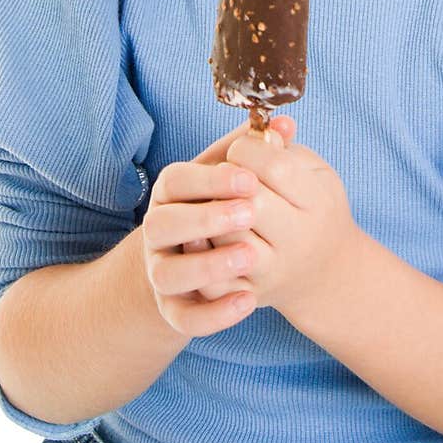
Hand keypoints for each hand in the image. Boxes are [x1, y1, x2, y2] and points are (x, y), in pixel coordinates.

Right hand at [141, 119, 266, 336]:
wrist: (205, 258)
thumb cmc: (225, 205)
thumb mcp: (234, 177)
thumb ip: (254, 149)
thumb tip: (285, 125)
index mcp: (170, 193)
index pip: (176, 180)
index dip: (210, 179)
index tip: (248, 178)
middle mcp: (157, 231)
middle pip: (163, 224)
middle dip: (206, 218)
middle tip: (249, 213)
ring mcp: (161, 271)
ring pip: (168, 274)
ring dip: (207, 265)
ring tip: (249, 257)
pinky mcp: (174, 308)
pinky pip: (185, 317)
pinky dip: (214, 314)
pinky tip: (249, 301)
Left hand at [199, 123, 361, 319]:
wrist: (325, 272)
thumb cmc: (313, 207)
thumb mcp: (312, 171)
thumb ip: (285, 148)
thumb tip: (267, 126)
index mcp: (317, 203)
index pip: (275, 168)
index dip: (249, 149)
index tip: (242, 149)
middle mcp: (298, 242)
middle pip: (250, 205)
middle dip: (227, 180)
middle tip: (224, 174)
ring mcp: (273, 272)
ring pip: (227, 241)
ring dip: (211, 215)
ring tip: (213, 202)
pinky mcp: (250, 295)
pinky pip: (213, 284)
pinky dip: (201, 259)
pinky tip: (202, 238)